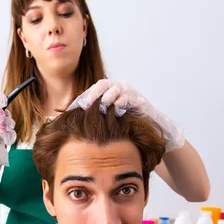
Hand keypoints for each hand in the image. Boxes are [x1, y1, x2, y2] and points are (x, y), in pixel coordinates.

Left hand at [69, 79, 185, 151]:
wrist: (150, 139)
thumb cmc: (126, 134)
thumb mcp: (107, 128)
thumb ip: (93, 124)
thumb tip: (73, 125)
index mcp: (108, 97)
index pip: (95, 90)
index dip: (86, 96)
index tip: (79, 106)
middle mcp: (118, 93)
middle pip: (103, 85)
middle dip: (95, 93)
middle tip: (88, 104)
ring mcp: (130, 95)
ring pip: (116, 88)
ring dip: (108, 95)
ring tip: (102, 104)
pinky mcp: (140, 101)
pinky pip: (130, 96)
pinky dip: (123, 100)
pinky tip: (117, 107)